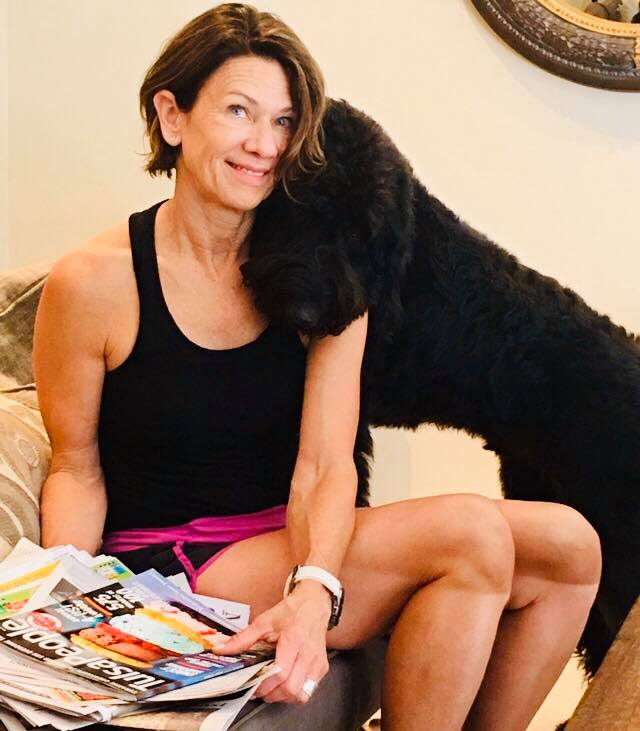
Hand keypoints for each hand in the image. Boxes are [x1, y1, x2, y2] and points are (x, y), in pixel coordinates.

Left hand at [214, 582, 331, 703]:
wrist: (314, 603)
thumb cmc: (291, 612)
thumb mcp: (264, 621)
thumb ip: (242, 638)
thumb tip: (221, 650)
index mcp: (294, 639)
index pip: (281, 672)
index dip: (265, 684)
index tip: (253, 685)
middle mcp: (308, 653)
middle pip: (291, 688)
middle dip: (272, 694)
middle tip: (259, 690)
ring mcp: (317, 662)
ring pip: (301, 694)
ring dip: (283, 696)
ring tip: (271, 688)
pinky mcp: (322, 668)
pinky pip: (308, 690)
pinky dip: (294, 692)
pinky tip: (285, 682)